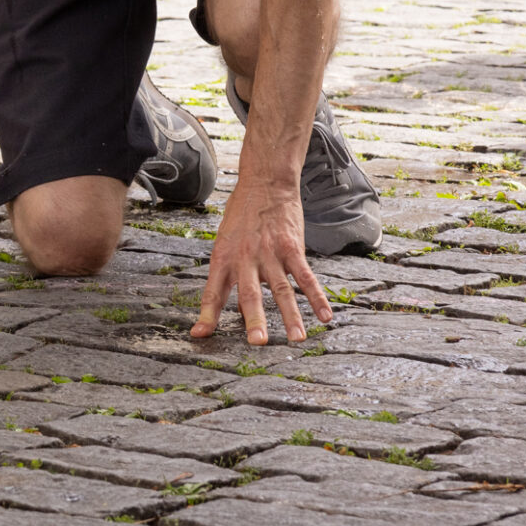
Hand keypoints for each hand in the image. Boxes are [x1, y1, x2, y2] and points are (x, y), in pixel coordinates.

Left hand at [190, 173, 332, 346]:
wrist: (264, 183)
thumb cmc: (242, 215)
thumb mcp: (226, 241)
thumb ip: (232, 275)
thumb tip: (241, 310)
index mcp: (223, 258)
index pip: (212, 292)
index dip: (206, 315)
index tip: (200, 335)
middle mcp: (245, 258)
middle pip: (250, 293)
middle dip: (254, 319)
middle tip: (258, 342)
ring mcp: (270, 253)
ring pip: (282, 289)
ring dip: (291, 316)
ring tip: (298, 338)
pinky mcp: (292, 247)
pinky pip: (306, 277)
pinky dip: (317, 297)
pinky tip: (325, 315)